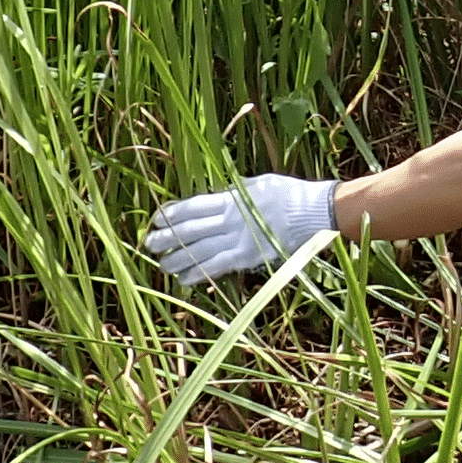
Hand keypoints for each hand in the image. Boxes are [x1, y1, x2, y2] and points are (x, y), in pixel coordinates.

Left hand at [147, 175, 339, 285]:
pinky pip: (217, 267)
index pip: (192, 206)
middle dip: (166, 238)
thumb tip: (219, 191)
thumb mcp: (258, 182)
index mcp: (230, 199)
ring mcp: (238, 239)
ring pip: (198, 251)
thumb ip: (235, 190)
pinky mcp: (248, 257)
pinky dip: (198, 274)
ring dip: (177, 259)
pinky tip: (184, 280)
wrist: (313, 212)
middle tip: (148, 245)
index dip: (171, 214)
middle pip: (189, 230)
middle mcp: (230, 219)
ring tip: (161, 265)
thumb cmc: (288, 193)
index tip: (156, 220)